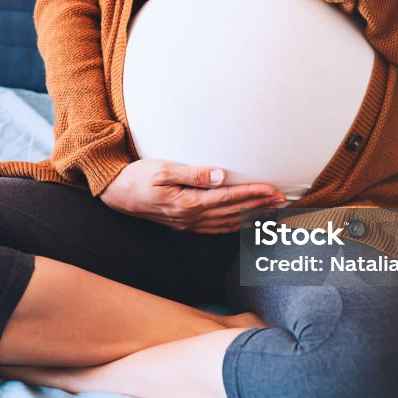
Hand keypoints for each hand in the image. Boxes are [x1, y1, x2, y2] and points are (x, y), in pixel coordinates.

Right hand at [99, 159, 287, 233]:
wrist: (115, 194)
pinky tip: (244, 221)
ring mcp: (187, 224)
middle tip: (283, 200)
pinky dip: (234, 225)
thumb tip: (220, 175)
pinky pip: (215, 228)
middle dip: (259, 206)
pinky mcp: (183, 225)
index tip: (272, 190)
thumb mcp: (162, 169)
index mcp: (187, 204)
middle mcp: (190, 218)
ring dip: (251, 217)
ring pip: (227, 223)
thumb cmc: (136, 177)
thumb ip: (192, 173)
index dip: (253, 194)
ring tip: (271, 210)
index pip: (228, 198)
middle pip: (233, 213)